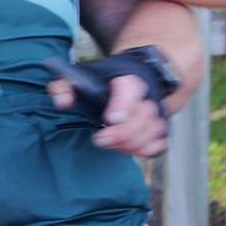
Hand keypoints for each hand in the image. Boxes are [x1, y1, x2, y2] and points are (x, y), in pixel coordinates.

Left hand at [46, 71, 168, 156]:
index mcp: (127, 78)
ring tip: (111, 144)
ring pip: (154, 130)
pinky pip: (161, 143)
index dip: (123, 105)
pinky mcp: (160, 127)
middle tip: (101, 139)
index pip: (131, 88)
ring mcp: (156, 111)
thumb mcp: (80, 76)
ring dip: (132, 143)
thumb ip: (65, 86)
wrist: (132, 76)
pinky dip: (147, 150)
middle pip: (144, 114)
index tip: (110, 120)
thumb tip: (63, 103)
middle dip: (123, 132)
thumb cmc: (102, 80)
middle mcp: (147, 94)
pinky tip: (129, 149)